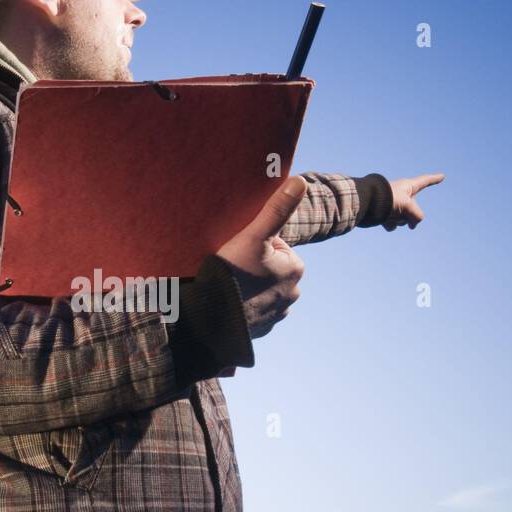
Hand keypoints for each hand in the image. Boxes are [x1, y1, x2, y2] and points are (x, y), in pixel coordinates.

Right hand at [216, 176, 307, 339]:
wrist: (210, 317)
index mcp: (296, 269)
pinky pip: (254, 311)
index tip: (239, 252)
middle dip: (254, 267)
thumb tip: (300, 181)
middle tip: (232, 267)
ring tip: (229, 285)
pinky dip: (245, 306)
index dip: (255, 245)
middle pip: (270, 269)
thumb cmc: (233, 272)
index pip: (276, 247)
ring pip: (263, 291)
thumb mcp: (254, 235)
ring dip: (249, 287)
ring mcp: (277, 315)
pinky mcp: (262, 330)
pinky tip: (230, 302)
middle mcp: (293, 294)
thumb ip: (277, 209)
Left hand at [384, 173, 444, 229]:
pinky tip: (383, 221)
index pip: (425, 181)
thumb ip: (417, 216)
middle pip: (415, 210)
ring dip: (398, 220)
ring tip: (389, 214)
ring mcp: (394, 205)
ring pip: (404, 219)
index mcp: (408, 186)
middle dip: (409, 215)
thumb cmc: (387, 199)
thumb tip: (412, 225)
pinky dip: (390, 225)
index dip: (434, 179)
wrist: (365, 204)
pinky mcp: (384, 214)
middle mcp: (402, 195)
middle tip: (399, 210)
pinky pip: (393, 225)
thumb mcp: (409, 206)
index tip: (442, 176)